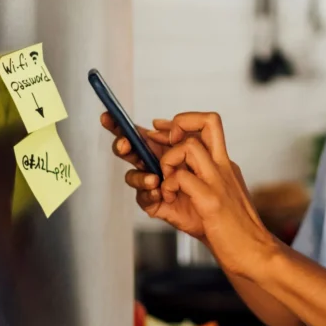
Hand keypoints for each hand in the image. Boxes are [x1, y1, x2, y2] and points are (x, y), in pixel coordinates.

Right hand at [101, 112, 203, 237]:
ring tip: (154, 180)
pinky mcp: (153, 203)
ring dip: (140, 176)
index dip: (118, 124)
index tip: (107, 116)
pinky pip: (143, 197)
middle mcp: (152, 164)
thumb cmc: (209, 178)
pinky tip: (160, 193)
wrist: (219, 209)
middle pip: (128, 150)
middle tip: (125, 145)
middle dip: (122, 145)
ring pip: (132, 176)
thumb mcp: (200, 149)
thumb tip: (158, 124)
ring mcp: (150, 183)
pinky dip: (150, 194)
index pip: (136, 134)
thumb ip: (180, 133)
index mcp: (161, 148)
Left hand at [156, 113, 275, 278]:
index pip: (208, 124)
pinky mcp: (211, 201)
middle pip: (207, 121)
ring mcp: (219, 182)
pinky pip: (181, 178)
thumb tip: (167, 174)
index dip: (181, 120)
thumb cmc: (231, 230)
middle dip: (176, 124)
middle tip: (160, 142)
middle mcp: (224, 166)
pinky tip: (167, 199)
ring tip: (165, 182)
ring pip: (189, 146)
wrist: (254, 254)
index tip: (159, 127)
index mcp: (224, 164)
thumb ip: (193, 181)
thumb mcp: (212, 197)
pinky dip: (167, 186)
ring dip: (168, 161)